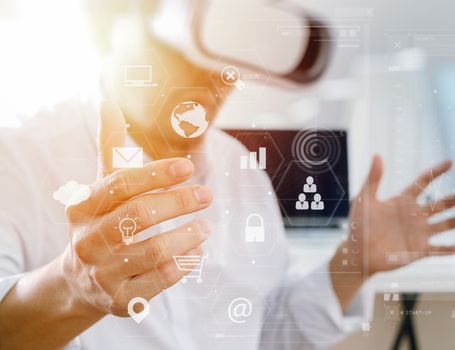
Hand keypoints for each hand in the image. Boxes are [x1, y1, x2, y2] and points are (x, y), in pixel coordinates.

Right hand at [60, 102, 212, 316]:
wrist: (78, 280)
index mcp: (82, 207)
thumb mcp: (101, 187)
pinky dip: (184, 264)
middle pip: (138, 216)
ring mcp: (102, 273)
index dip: (156, 174)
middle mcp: (87, 241)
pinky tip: (198, 251)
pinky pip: (159, 281)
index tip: (187, 167)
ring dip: (186, 235)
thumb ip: (109, 147)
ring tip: (206, 224)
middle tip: (207, 194)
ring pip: (152, 251)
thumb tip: (109, 101)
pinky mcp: (121, 300)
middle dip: (178, 202)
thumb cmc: (100, 222)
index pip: (120, 184)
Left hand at [334, 155, 454, 276]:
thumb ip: (373, 179)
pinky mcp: (418, 251)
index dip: (435, 172)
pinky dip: (447, 249)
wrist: (357, 253)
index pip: (423, 183)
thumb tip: (377, 155)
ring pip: (445, 225)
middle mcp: (415, 215)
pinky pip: (437, 250)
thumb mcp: (364, 199)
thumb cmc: (358, 225)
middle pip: (441, 204)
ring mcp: (419, 233)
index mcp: (403, 201)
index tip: (449, 162)